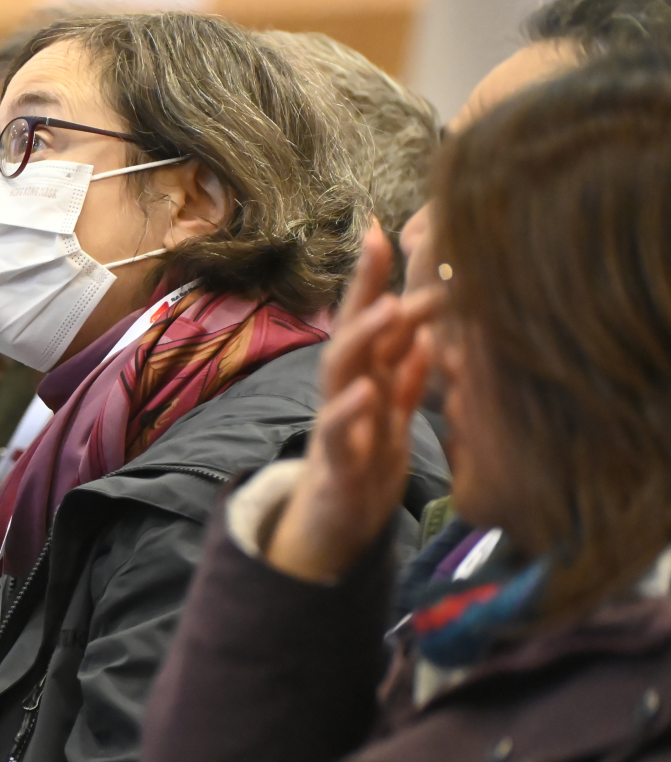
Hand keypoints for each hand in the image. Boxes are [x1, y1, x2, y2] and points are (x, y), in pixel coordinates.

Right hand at [266, 222, 440, 582]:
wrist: (333, 534)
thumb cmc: (364, 470)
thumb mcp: (395, 419)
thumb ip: (408, 377)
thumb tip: (430, 332)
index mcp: (364, 380)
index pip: (371, 320)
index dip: (376, 276)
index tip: (391, 226)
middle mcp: (345, 394)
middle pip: (350, 330)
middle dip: (363, 286)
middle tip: (382, 241)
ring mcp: (337, 426)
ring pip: (340, 373)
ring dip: (363, 338)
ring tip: (388, 307)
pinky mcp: (337, 466)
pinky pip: (339, 434)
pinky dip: (351, 411)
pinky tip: (368, 390)